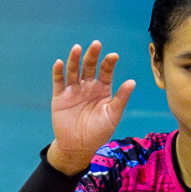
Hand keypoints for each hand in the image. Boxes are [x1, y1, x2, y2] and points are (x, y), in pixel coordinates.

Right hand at [49, 41, 134, 172]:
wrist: (79, 147)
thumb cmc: (99, 132)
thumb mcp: (113, 115)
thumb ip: (121, 98)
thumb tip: (132, 82)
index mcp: (102, 89)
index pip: (106, 71)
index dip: (109, 63)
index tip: (113, 56)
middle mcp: (88, 86)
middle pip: (89, 66)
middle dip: (92, 55)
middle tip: (96, 44)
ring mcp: (73, 90)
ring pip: (74, 70)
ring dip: (75, 59)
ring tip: (77, 48)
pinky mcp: (60, 97)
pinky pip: (58, 82)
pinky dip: (58, 72)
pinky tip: (60, 63)